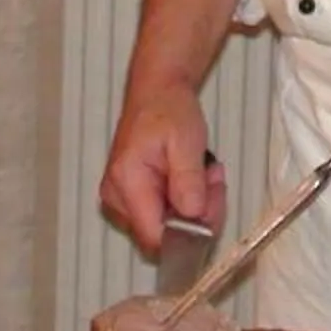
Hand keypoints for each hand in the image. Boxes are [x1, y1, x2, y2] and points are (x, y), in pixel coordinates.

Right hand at [99, 86, 227, 255]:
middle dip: (197, 214)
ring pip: (167, 227)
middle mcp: (117, 198)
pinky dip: (186, 202)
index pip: (155, 237)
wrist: (157, 93)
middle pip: (163, 234)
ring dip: (195, 206)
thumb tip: (194, 215)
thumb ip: (188, 180)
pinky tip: (195, 178)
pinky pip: (164, 215)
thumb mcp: (186, 141)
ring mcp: (122, 201)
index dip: (188, 233)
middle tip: (214, 181)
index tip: (211, 204)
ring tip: (207, 173)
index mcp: (127, 182)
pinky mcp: (133, 199)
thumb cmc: (167, 110)